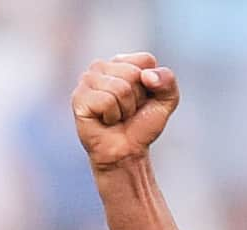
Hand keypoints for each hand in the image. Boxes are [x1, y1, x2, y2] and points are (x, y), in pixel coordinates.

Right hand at [71, 52, 178, 170]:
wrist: (127, 152)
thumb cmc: (142, 126)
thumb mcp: (165, 102)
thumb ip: (168, 81)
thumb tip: (147, 76)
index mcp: (121, 62)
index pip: (146, 60)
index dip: (152, 85)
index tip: (143, 100)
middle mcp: (101, 66)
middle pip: (134, 74)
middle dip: (138, 99)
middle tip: (129, 112)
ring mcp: (87, 79)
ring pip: (121, 88)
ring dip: (125, 109)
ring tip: (118, 116)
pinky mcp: (79, 96)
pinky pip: (107, 101)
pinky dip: (113, 116)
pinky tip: (106, 120)